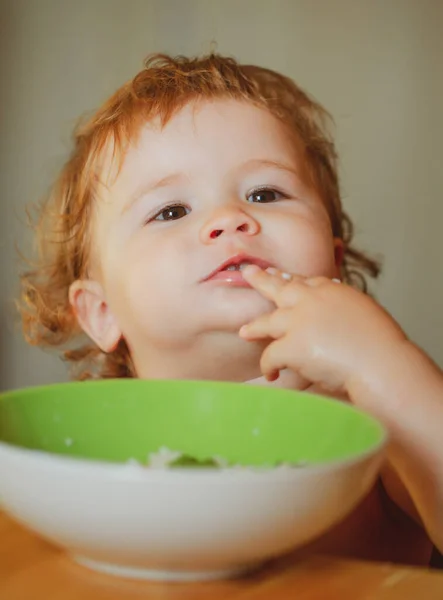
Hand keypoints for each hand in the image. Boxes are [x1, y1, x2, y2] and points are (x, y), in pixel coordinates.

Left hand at [239, 265, 406, 394]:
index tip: (280, 277)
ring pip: (267, 322)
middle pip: (281, 287)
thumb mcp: (365, 313)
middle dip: (262, 279)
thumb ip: (344, 310)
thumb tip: (337, 318)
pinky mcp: (292, 345)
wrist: (381, 362)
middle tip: (248, 272)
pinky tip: (271, 375)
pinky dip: (269, 367)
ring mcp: (299, 321)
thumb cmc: (382, 345)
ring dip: (254, 328)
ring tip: (245, 332)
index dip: (291, 281)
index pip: (306, 281)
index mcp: (333, 291)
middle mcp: (312, 300)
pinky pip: (270, 356)